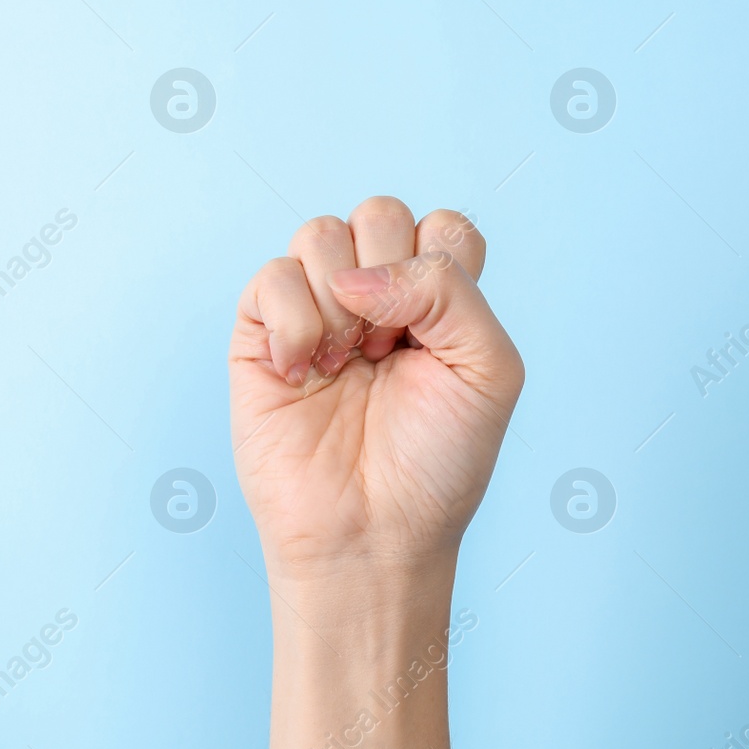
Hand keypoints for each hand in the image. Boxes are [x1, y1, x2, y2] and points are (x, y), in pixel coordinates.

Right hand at [229, 196, 523, 578]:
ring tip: (346, 363)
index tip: (436, 336)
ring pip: (318, 233)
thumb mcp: (488, 367)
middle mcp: (376, 297)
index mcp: (437, 301)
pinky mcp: (260, 336)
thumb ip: (448, 288)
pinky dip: (294, 321)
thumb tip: (358, 272)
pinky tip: (305, 371)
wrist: (373, 534)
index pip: (441, 226)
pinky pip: (270, 276)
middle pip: (377, 215)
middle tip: (390, 351)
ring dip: (339, 301)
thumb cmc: (436, 465)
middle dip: (389, 277)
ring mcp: (316, 312)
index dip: (438, 264)